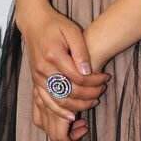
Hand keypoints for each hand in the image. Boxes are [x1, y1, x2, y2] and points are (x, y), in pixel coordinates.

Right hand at [15, 1, 110, 140]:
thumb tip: (88, 71)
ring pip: (58, 101)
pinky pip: (46, 103)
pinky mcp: (36, 82)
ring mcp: (38, 77)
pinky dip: (59, 112)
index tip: (106, 77)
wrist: (34, 24)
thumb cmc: (56, 25)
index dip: (94, 81)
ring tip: (94, 100)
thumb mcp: (72, 31)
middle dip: (89, 94)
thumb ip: (80, 51)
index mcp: (53, 55)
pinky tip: (72, 116)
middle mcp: (43, 69)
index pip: (78, 77)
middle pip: (69, 92)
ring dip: (78, 106)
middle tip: (103, 89)